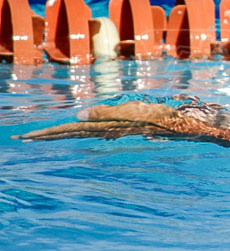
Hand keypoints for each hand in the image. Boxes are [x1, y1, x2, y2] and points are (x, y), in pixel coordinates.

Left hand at [17, 101, 179, 140]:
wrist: (185, 126)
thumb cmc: (161, 117)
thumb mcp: (132, 111)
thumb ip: (105, 113)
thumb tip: (77, 117)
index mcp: (104, 126)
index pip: (68, 130)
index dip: (46, 133)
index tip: (25, 138)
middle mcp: (106, 129)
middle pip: (70, 133)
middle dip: (47, 135)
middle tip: (23, 139)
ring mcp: (114, 129)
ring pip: (80, 132)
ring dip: (61, 133)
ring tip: (44, 135)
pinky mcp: (122, 126)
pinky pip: (94, 130)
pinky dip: (80, 131)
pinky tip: (80, 130)